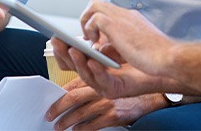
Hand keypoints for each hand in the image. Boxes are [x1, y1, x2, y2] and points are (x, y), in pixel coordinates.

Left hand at [45, 77, 164, 130]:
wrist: (150, 94)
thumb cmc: (131, 84)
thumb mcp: (112, 75)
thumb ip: (95, 78)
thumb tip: (74, 87)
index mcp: (98, 77)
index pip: (74, 84)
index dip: (60, 93)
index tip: (51, 100)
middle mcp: (101, 88)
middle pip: (73, 98)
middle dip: (58, 108)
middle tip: (49, 115)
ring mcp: (106, 102)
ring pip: (80, 113)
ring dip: (67, 121)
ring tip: (59, 126)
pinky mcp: (114, 115)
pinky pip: (93, 124)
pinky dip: (83, 129)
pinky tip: (77, 130)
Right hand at [54, 38, 172, 99]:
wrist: (166, 64)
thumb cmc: (146, 51)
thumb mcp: (119, 37)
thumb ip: (102, 35)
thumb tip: (91, 28)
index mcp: (97, 62)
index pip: (75, 57)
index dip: (64, 49)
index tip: (56, 37)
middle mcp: (99, 74)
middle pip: (75, 66)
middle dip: (64, 54)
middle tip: (58, 42)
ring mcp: (107, 84)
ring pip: (86, 74)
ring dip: (78, 61)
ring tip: (74, 49)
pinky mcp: (116, 90)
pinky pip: (103, 81)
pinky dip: (97, 71)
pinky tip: (94, 61)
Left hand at [80, 0, 175, 74]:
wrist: (167, 57)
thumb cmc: (156, 57)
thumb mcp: (135, 47)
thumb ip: (119, 44)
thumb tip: (102, 48)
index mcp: (132, 18)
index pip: (109, 10)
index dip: (99, 21)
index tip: (96, 37)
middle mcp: (126, 14)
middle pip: (98, 3)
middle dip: (88, 18)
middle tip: (89, 36)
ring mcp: (121, 17)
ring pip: (93, 5)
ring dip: (87, 22)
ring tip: (89, 39)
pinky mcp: (115, 25)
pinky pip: (94, 18)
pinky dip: (91, 30)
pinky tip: (97, 44)